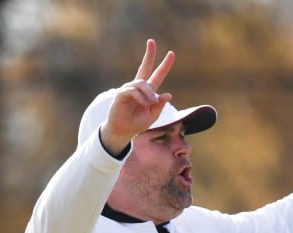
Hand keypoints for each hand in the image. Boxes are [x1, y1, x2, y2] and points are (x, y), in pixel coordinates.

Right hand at [101, 39, 174, 153]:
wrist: (122, 132)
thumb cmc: (137, 124)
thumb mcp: (152, 116)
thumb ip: (160, 106)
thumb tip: (168, 94)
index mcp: (148, 92)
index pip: (157, 75)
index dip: (164, 65)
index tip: (171, 54)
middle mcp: (139, 88)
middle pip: (145, 67)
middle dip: (149, 54)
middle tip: (151, 41)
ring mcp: (129, 89)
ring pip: (142, 83)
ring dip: (148, 94)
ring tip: (148, 104)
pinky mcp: (121, 94)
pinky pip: (133, 91)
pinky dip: (140, 98)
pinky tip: (143, 104)